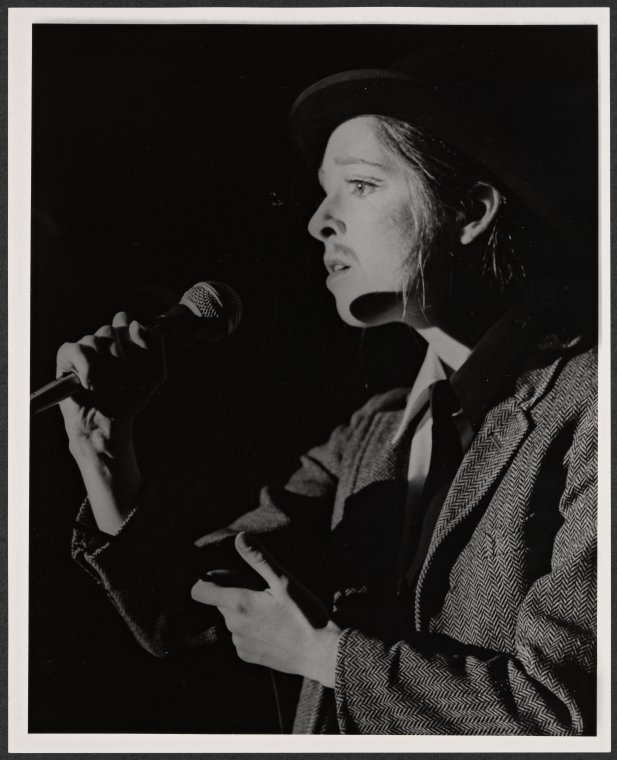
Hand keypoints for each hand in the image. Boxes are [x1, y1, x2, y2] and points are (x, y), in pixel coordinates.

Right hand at [57, 311, 165, 456]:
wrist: (109, 422)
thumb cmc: (130, 397)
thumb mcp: (155, 373)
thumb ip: (154, 344)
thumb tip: (134, 324)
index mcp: (123, 340)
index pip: (124, 319)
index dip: (132, 336)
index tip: (138, 356)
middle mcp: (103, 342)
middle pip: (109, 329)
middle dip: (119, 356)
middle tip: (121, 376)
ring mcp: (85, 349)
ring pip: (94, 339)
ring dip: (104, 365)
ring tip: (106, 384)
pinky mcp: (67, 359)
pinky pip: (75, 349)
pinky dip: (87, 368)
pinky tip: (91, 384)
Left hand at [191, 532, 341, 687]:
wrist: (321, 653)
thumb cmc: (305, 614)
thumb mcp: (284, 581)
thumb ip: (259, 559)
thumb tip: (239, 537)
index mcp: (239, 604)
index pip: (200, 591)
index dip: (211, 580)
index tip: (234, 577)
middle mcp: (233, 626)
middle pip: (221, 602)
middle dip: (237, 594)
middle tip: (266, 593)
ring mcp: (240, 643)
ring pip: (233, 619)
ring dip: (245, 612)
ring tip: (274, 613)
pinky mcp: (248, 656)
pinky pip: (241, 636)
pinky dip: (252, 629)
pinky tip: (275, 629)